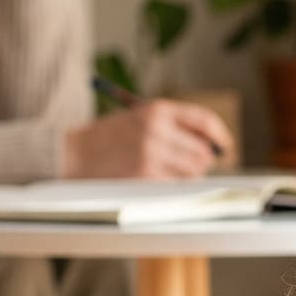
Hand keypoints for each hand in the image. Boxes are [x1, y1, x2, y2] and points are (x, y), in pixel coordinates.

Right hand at [63, 99, 233, 178]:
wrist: (71, 154)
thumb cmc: (106, 138)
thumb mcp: (138, 119)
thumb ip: (172, 127)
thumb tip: (209, 146)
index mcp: (156, 110)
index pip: (203, 120)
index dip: (219, 135)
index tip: (224, 145)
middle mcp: (157, 129)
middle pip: (203, 151)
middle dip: (203, 160)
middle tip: (193, 165)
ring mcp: (152, 154)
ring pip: (193, 171)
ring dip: (189, 175)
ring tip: (170, 172)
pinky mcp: (146, 176)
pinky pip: (176, 185)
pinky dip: (174, 185)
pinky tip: (158, 180)